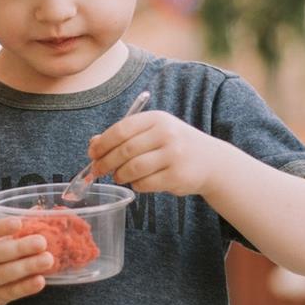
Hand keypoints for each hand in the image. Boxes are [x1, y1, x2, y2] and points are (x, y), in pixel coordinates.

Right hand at [0, 217, 53, 304]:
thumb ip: (10, 229)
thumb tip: (38, 210)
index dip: (0, 228)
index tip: (18, 223)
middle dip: (19, 248)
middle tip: (42, 242)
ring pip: (3, 274)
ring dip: (26, 267)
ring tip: (47, 260)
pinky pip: (9, 292)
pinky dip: (25, 287)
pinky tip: (40, 281)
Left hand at [88, 110, 218, 196]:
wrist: (211, 161)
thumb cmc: (175, 145)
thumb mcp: (153, 132)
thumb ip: (125, 135)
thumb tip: (93, 144)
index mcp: (156, 119)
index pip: (121, 129)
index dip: (103, 143)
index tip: (92, 153)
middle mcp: (166, 134)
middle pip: (125, 150)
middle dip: (106, 162)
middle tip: (97, 170)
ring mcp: (173, 155)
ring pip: (133, 169)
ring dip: (120, 175)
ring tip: (118, 176)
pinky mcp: (177, 176)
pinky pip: (145, 183)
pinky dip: (135, 185)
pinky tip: (137, 182)